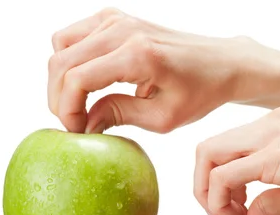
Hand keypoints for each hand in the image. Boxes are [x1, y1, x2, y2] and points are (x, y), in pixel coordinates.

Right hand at [48, 8, 256, 133]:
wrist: (221, 63)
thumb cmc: (199, 93)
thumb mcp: (163, 118)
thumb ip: (119, 116)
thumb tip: (84, 124)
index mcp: (137, 55)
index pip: (77, 79)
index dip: (67, 110)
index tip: (77, 131)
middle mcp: (122, 29)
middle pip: (61, 62)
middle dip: (59, 98)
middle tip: (74, 123)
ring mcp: (117, 19)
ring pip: (61, 46)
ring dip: (61, 79)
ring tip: (78, 104)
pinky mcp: (115, 17)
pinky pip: (72, 36)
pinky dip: (70, 60)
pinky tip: (87, 82)